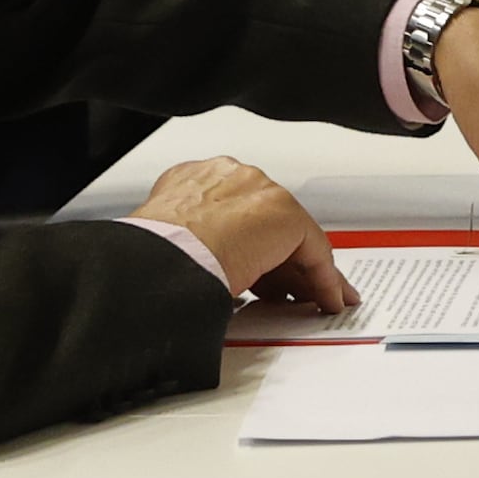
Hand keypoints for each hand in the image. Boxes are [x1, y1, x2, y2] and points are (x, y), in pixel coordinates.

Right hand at [134, 157, 356, 310]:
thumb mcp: (171, 245)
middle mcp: (230, 178)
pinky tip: (325, 299)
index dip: (252, 248)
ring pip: (295, 236)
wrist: (162, 260)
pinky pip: (313, 251)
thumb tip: (203, 274)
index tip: (260, 274)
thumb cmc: (153, 258)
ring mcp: (259, 191)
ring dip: (309, 273)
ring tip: (317, 299)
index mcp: (194, 179)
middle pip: (270, 224)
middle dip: (284, 263)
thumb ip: (194, 246)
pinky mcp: (285, 214)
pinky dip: (323, 279)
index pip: (236, 214)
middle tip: (293, 292)